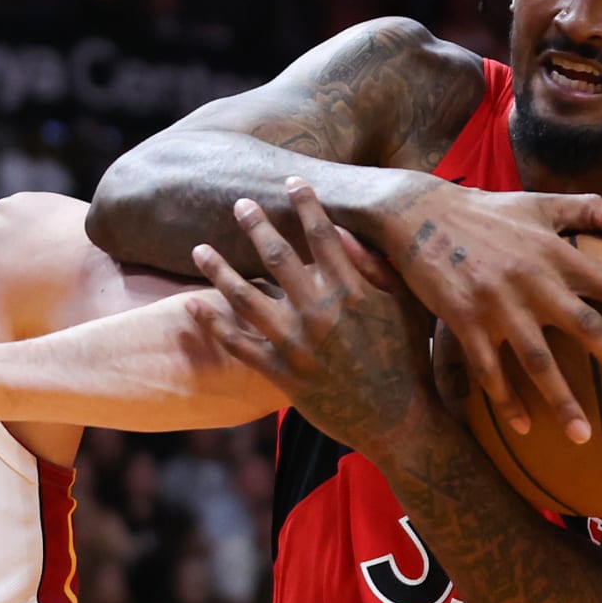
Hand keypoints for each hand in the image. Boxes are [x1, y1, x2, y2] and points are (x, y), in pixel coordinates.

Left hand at [186, 179, 435, 458]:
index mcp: (351, 290)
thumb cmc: (408, 358)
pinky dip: (213, 324)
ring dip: (219, 270)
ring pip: (246, 298)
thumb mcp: (405, 306)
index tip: (291, 181)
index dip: (306, 203)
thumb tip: (343, 229)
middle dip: (256, 224)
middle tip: (240, 204)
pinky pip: (239, 345)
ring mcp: (297, 344)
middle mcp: (319, 312)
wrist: (399, 420)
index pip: (322, 234)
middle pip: (277, 256)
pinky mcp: (282, 374)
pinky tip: (193, 305)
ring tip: (199, 250)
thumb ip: (376, 266)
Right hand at [383, 181, 601, 444]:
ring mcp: (496, 303)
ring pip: (537, 360)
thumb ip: (591, 210)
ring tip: (583, 436)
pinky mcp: (463, 320)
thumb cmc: (487, 212)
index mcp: (554, 252)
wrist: (419, 213)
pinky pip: (488, 370)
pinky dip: (506, 401)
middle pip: (585, 327)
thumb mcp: (540, 203)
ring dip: (562, 400)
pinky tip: (524, 428)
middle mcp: (531, 280)